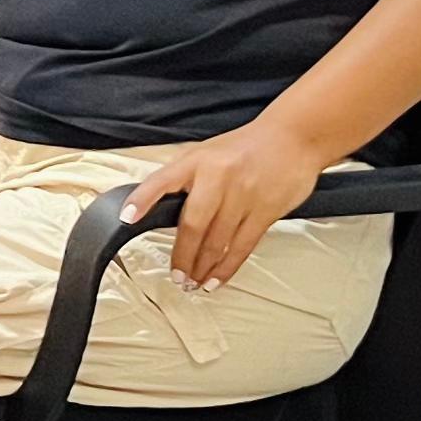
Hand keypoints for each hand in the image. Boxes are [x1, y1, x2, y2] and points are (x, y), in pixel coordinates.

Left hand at [124, 120, 327, 289]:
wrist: (293, 137)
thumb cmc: (245, 148)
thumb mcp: (206, 154)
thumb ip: (185, 180)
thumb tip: (158, 211)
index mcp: (196, 161)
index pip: (162, 181)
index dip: (142, 199)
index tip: (127, 217)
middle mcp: (217, 177)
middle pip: (193, 225)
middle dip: (182, 256)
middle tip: (176, 276)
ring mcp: (243, 195)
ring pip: (217, 241)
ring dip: (202, 267)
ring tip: (192, 282)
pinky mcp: (265, 211)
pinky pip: (242, 246)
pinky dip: (227, 267)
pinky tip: (216, 278)